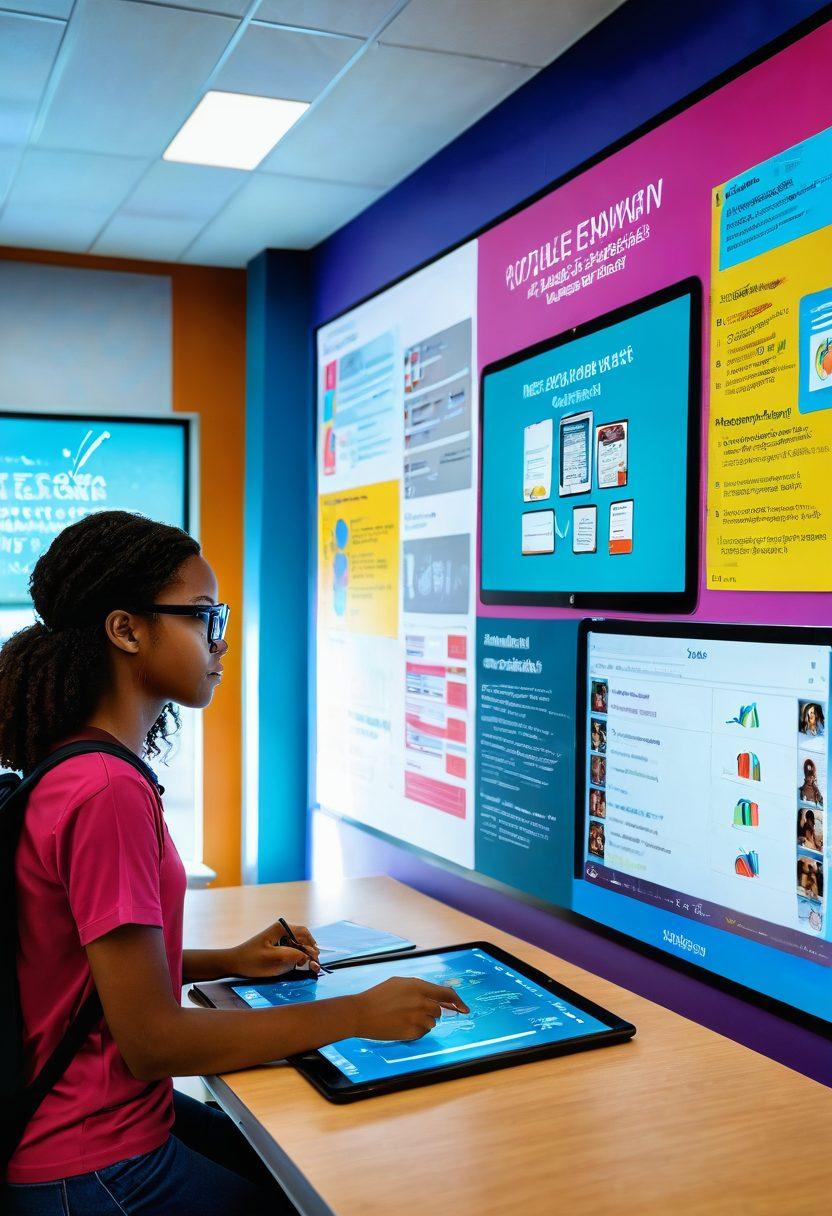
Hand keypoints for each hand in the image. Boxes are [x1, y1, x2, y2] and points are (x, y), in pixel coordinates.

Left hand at [228, 922, 320, 977]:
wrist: (235, 963)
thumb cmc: (252, 960)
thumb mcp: (273, 959)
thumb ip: (292, 955)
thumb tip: (309, 955)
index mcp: (281, 929)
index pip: (304, 934)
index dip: (312, 947)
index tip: (314, 960)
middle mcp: (282, 930)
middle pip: (303, 939)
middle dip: (309, 951)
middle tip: (313, 966)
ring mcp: (280, 938)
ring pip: (299, 944)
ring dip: (304, 955)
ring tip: (303, 966)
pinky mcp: (277, 946)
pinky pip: (292, 949)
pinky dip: (297, 956)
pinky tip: (297, 965)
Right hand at [350, 977, 469, 1041]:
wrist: (361, 1013)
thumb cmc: (378, 996)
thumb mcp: (400, 983)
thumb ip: (419, 988)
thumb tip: (435, 995)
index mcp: (418, 986)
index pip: (446, 994)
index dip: (458, 1001)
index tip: (465, 1008)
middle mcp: (421, 1002)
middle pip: (438, 1011)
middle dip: (431, 1012)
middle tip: (414, 1012)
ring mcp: (416, 1018)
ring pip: (431, 1024)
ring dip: (422, 1022)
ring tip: (403, 1018)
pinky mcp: (411, 1032)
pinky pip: (422, 1033)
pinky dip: (415, 1031)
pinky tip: (401, 1025)